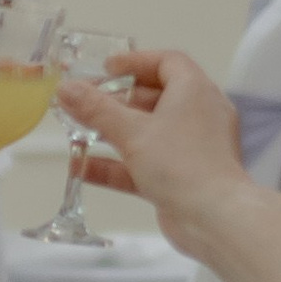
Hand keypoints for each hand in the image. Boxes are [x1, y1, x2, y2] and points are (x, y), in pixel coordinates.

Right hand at [60, 45, 245, 246]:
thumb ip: (95, 109)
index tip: (105, 70)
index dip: (135, 62)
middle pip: (154, 97)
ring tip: (78, 132)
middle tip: (83, 102)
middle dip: (116, 100)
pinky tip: (82, 168)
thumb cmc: (180, 163)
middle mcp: (199, 116)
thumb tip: (65, 88)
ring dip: (113, 132)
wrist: (215, 219)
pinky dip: (118, 164)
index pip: (168, 62)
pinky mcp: (183, 178)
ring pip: (149, 132)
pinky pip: (147, 163)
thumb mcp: (132, 132)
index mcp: (196, 92)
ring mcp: (192, 149)